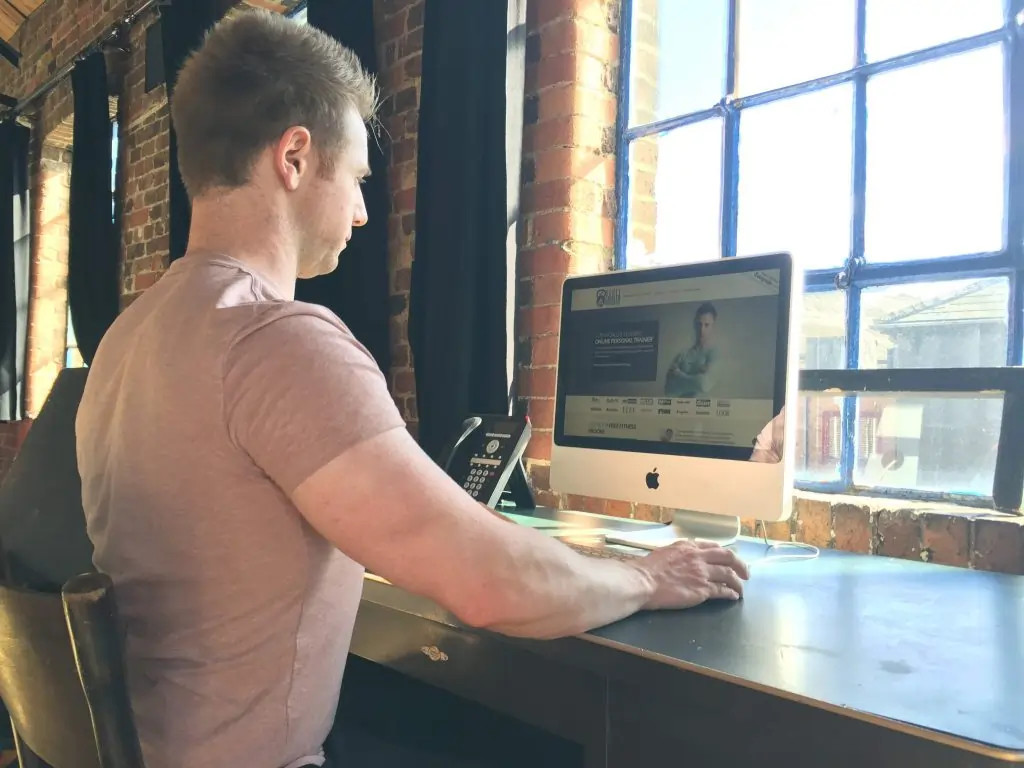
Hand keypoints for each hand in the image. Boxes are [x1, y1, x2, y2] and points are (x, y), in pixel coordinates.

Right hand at [634, 539, 748, 610]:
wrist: (643, 581)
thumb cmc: (648, 568)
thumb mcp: (666, 551)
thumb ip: (680, 552)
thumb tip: (686, 555)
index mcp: (689, 546)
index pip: (713, 547)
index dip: (724, 553)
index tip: (729, 559)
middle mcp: (698, 557)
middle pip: (728, 557)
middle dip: (740, 564)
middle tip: (746, 573)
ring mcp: (702, 573)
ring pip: (729, 574)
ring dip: (738, 582)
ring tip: (741, 588)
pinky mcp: (702, 589)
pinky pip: (722, 591)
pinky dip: (731, 593)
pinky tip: (733, 597)